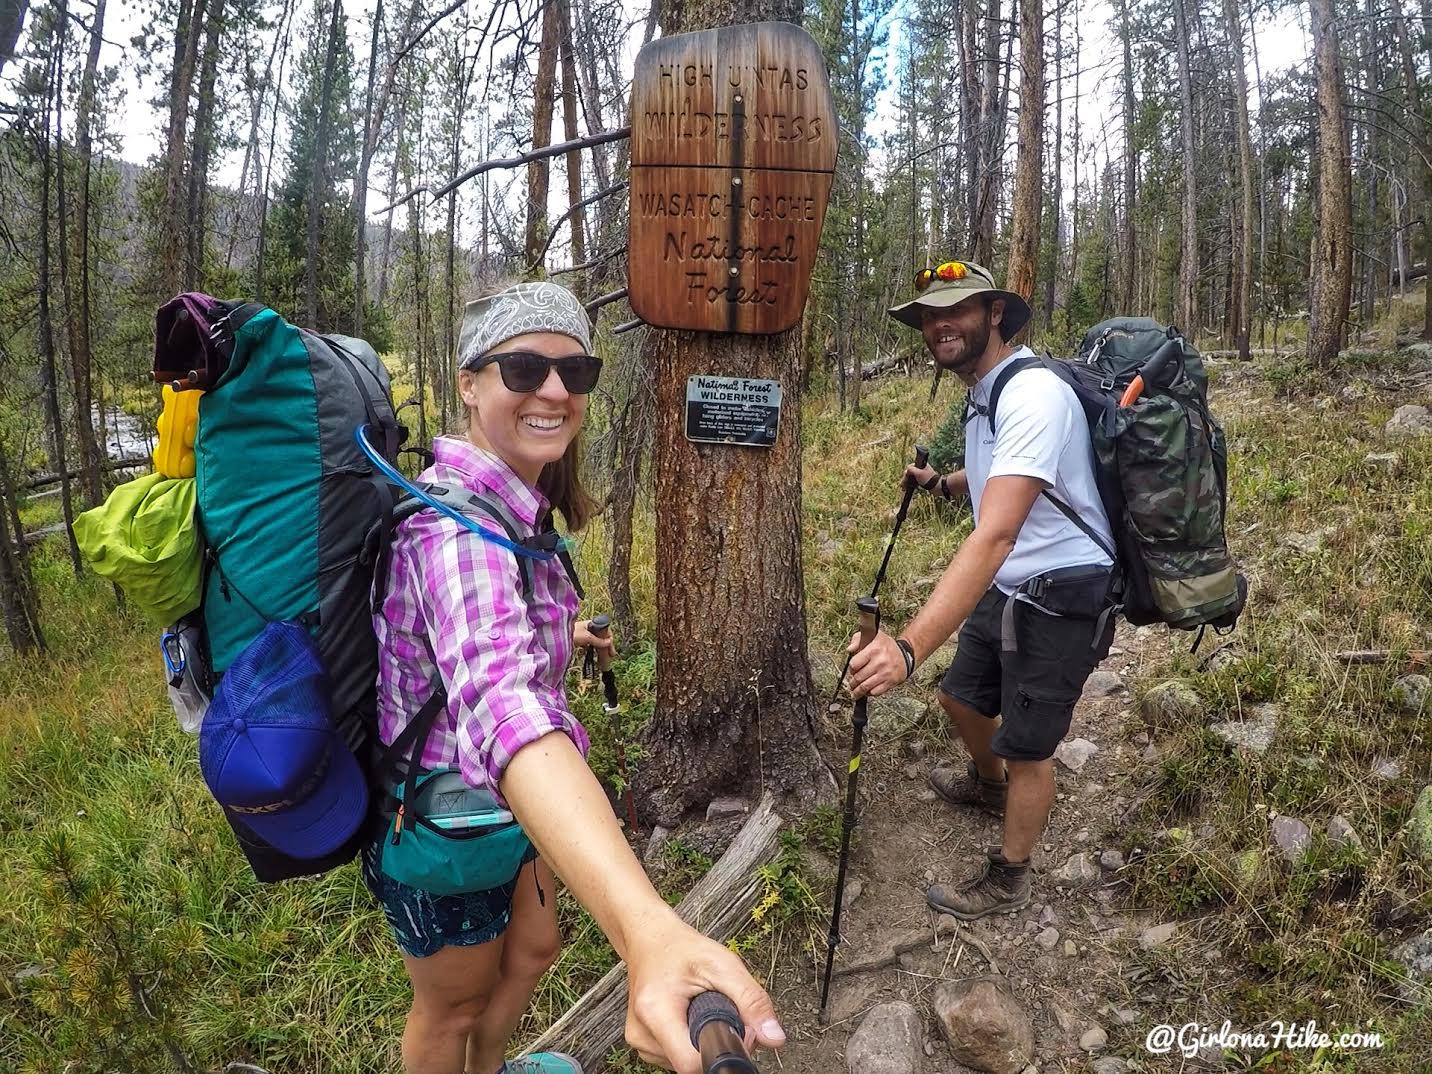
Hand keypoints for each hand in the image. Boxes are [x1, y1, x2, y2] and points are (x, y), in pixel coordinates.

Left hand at [574, 618, 616, 661]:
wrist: (556, 637)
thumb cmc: (572, 633)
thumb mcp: (587, 637)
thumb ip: (598, 640)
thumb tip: (610, 642)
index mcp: (592, 624)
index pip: (605, 630)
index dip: (609, 639)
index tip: (610, 649)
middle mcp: (590, 628)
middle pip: (602, 637)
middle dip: (606, 646)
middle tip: (611, 656)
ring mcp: (585, 634)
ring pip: (596, 642)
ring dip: (601, 650)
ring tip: (604, 659)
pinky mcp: (580, 640)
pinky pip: (590, 646)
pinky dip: (593, 651)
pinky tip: (595, 657)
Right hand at [624, 915, 784, 1072]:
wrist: (650, 940)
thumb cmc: (681, 948)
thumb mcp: (723, 964)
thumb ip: (751, 1001)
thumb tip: (774, 1038)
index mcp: (656, 1011)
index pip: (692, 1063)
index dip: (724, 1050)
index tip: (737, 1029)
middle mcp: (642, 1033)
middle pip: (692, 1065)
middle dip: (717, 1043)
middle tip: (723, 1010)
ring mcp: (640, 1042)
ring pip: (687, 1064)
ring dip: (704, 1042)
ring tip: (704, 1009)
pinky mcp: (644, 1045)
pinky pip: (677, 1058)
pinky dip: (692, 1041)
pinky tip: (692, 1017)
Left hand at [845, 629, 907, 697]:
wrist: (905, 656)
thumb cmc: (886, 647)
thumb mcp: (873, 636)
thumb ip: (857, 639)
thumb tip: (849, 649)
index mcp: (874, 649)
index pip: (854, 664)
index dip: (851, 668)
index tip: (852, 670)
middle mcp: (880, 662)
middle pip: (858, 677)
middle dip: (852, 682)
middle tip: (851, 683)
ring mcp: (885, 673)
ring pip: (865, 687)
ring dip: (858, 691)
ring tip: (855, 692)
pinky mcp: (890, 682)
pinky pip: (875, 692)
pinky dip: (869, 693)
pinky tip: (867, 691)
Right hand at [905, 462, 938, 491]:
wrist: (937, 487)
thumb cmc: (928, 479)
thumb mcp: (918, 473)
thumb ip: (911, 469)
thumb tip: (907, 469)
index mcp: (921, 465)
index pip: (910, 467)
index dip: (907, 472)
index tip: (905, 477)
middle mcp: (922, 468)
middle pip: (911, 472)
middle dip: (906, 479)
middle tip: (902, 485)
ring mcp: (922, 474)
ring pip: (912, 477)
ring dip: (908, 482)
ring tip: (904, 488)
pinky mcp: (923, 480)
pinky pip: (915, 481)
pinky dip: (912, 484)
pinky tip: (908, 488)